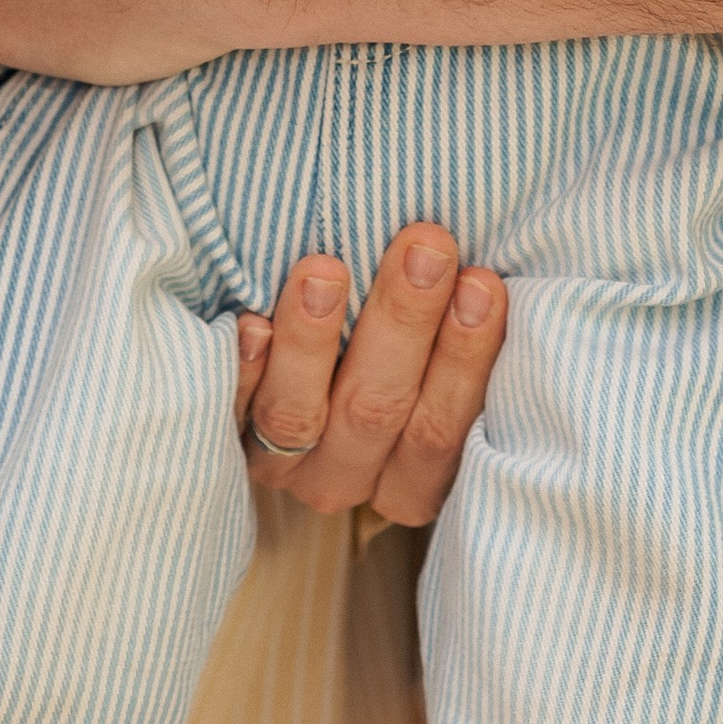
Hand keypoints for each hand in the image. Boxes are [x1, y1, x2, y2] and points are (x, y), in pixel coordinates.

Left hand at [230, 221, 506, 523]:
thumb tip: (495, 269)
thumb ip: (462, 324)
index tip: (483, 281)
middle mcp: (350, 477)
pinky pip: (229, 411)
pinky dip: (245, 368)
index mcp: (416, 476)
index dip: (465, 360)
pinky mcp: (227, 438)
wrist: (304, 376)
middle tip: (426, 246)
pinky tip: (251, 323)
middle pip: (378, 411)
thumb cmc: (394, 346)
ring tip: (325, 271)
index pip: (444, 430)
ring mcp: (286, 464)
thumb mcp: (435, 353)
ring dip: (312, 342)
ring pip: (300, 415)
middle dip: (404, 323)